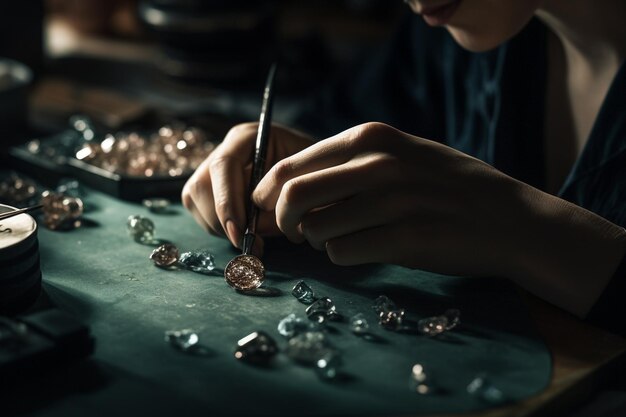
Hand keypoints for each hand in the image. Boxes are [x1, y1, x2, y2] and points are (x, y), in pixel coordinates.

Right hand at [182, 122, 313, 251]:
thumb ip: (280, 200)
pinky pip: (201, 212)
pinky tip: (244, 233)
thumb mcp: (305, 180)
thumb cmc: (315, 173)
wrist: (314, 173)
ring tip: (252, 240)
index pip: (224, 165)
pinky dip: (220, 230)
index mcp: (246, 137)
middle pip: (202, 185)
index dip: (227, 202)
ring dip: (221, 228)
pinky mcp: (208, 190)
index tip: (241, 233)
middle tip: (250, 245)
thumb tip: (253, 229)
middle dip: (222, 221)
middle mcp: (224, 149)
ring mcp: (212, 169)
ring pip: (196, 201)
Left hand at [252, 122, 521, 275]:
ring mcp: (392, 203)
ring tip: (341, 237)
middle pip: (293, 196)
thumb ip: (350, 162)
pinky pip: (343, 253)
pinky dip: (343, 256)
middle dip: (281, 220)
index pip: (291, 164)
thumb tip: (290, 185)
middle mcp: (377, 165)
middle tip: (292, 232)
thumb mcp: (402, 153)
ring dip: (318, 240)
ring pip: (317, 229)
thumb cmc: (449, 186)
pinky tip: (365, 249)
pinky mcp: (405, 240)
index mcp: (370, 137)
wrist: (510, 218)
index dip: (270, 192)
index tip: (271, 209)